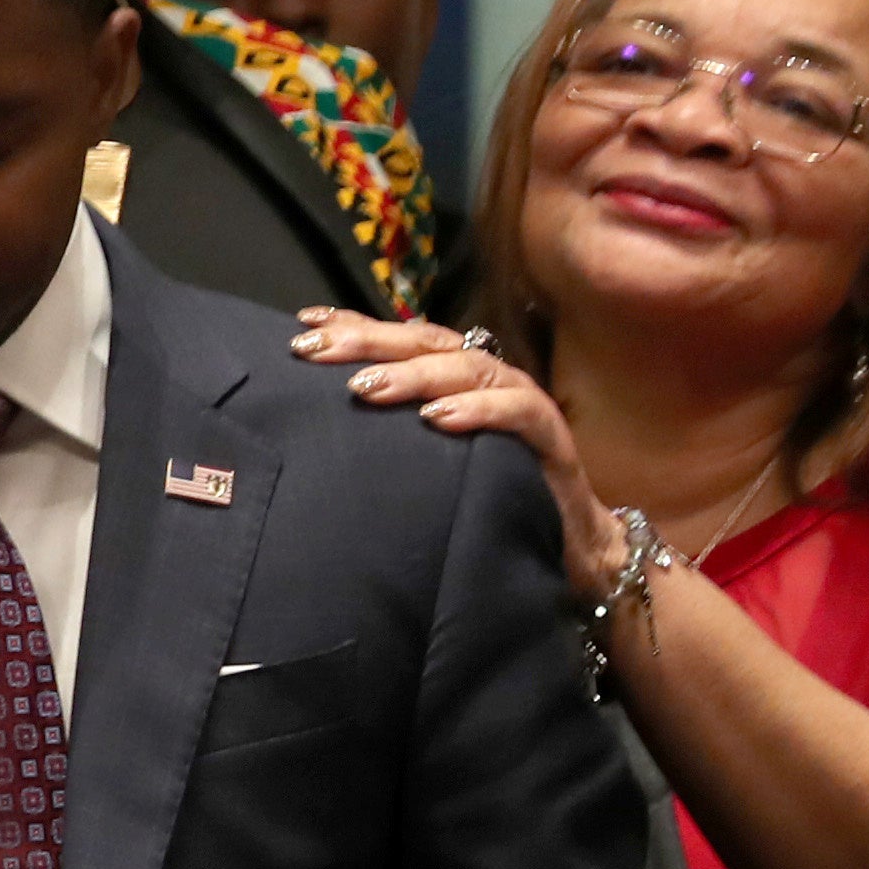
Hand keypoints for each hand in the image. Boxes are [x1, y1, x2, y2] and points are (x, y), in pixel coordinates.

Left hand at [289, 308, 625, 599]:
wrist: (564, 542)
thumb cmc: (482, 497)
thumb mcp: (422, 463)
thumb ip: (385, 437)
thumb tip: (318, 425)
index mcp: (453, 380)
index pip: (403, 339)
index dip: (356, 326)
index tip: (304, 326)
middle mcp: (485, 381)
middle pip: (428, 343)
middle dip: (370, 342)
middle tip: (316, 351)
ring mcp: (520, 403)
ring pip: (470, 368)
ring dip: (417, 375)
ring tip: (368, 387)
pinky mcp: (551, 437)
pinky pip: (518, 413)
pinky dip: (478, 410)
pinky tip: (438, 417)